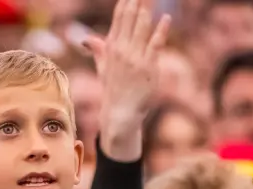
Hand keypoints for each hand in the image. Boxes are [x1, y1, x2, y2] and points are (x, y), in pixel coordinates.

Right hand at [86, 0, 170, 124]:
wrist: (120, 112)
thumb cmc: (113, 90)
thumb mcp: (103, 69)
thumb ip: (98, 51)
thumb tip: (86, 40)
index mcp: (111, 47)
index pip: (119, 17)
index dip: (127, 0)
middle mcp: (121, 50)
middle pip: (131, 16)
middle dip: (138, 0)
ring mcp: (134, 58)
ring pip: (142, 26)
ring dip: (148, 9)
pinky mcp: (148, 67)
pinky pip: (155, 44)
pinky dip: (161, 30)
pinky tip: (166, 18)